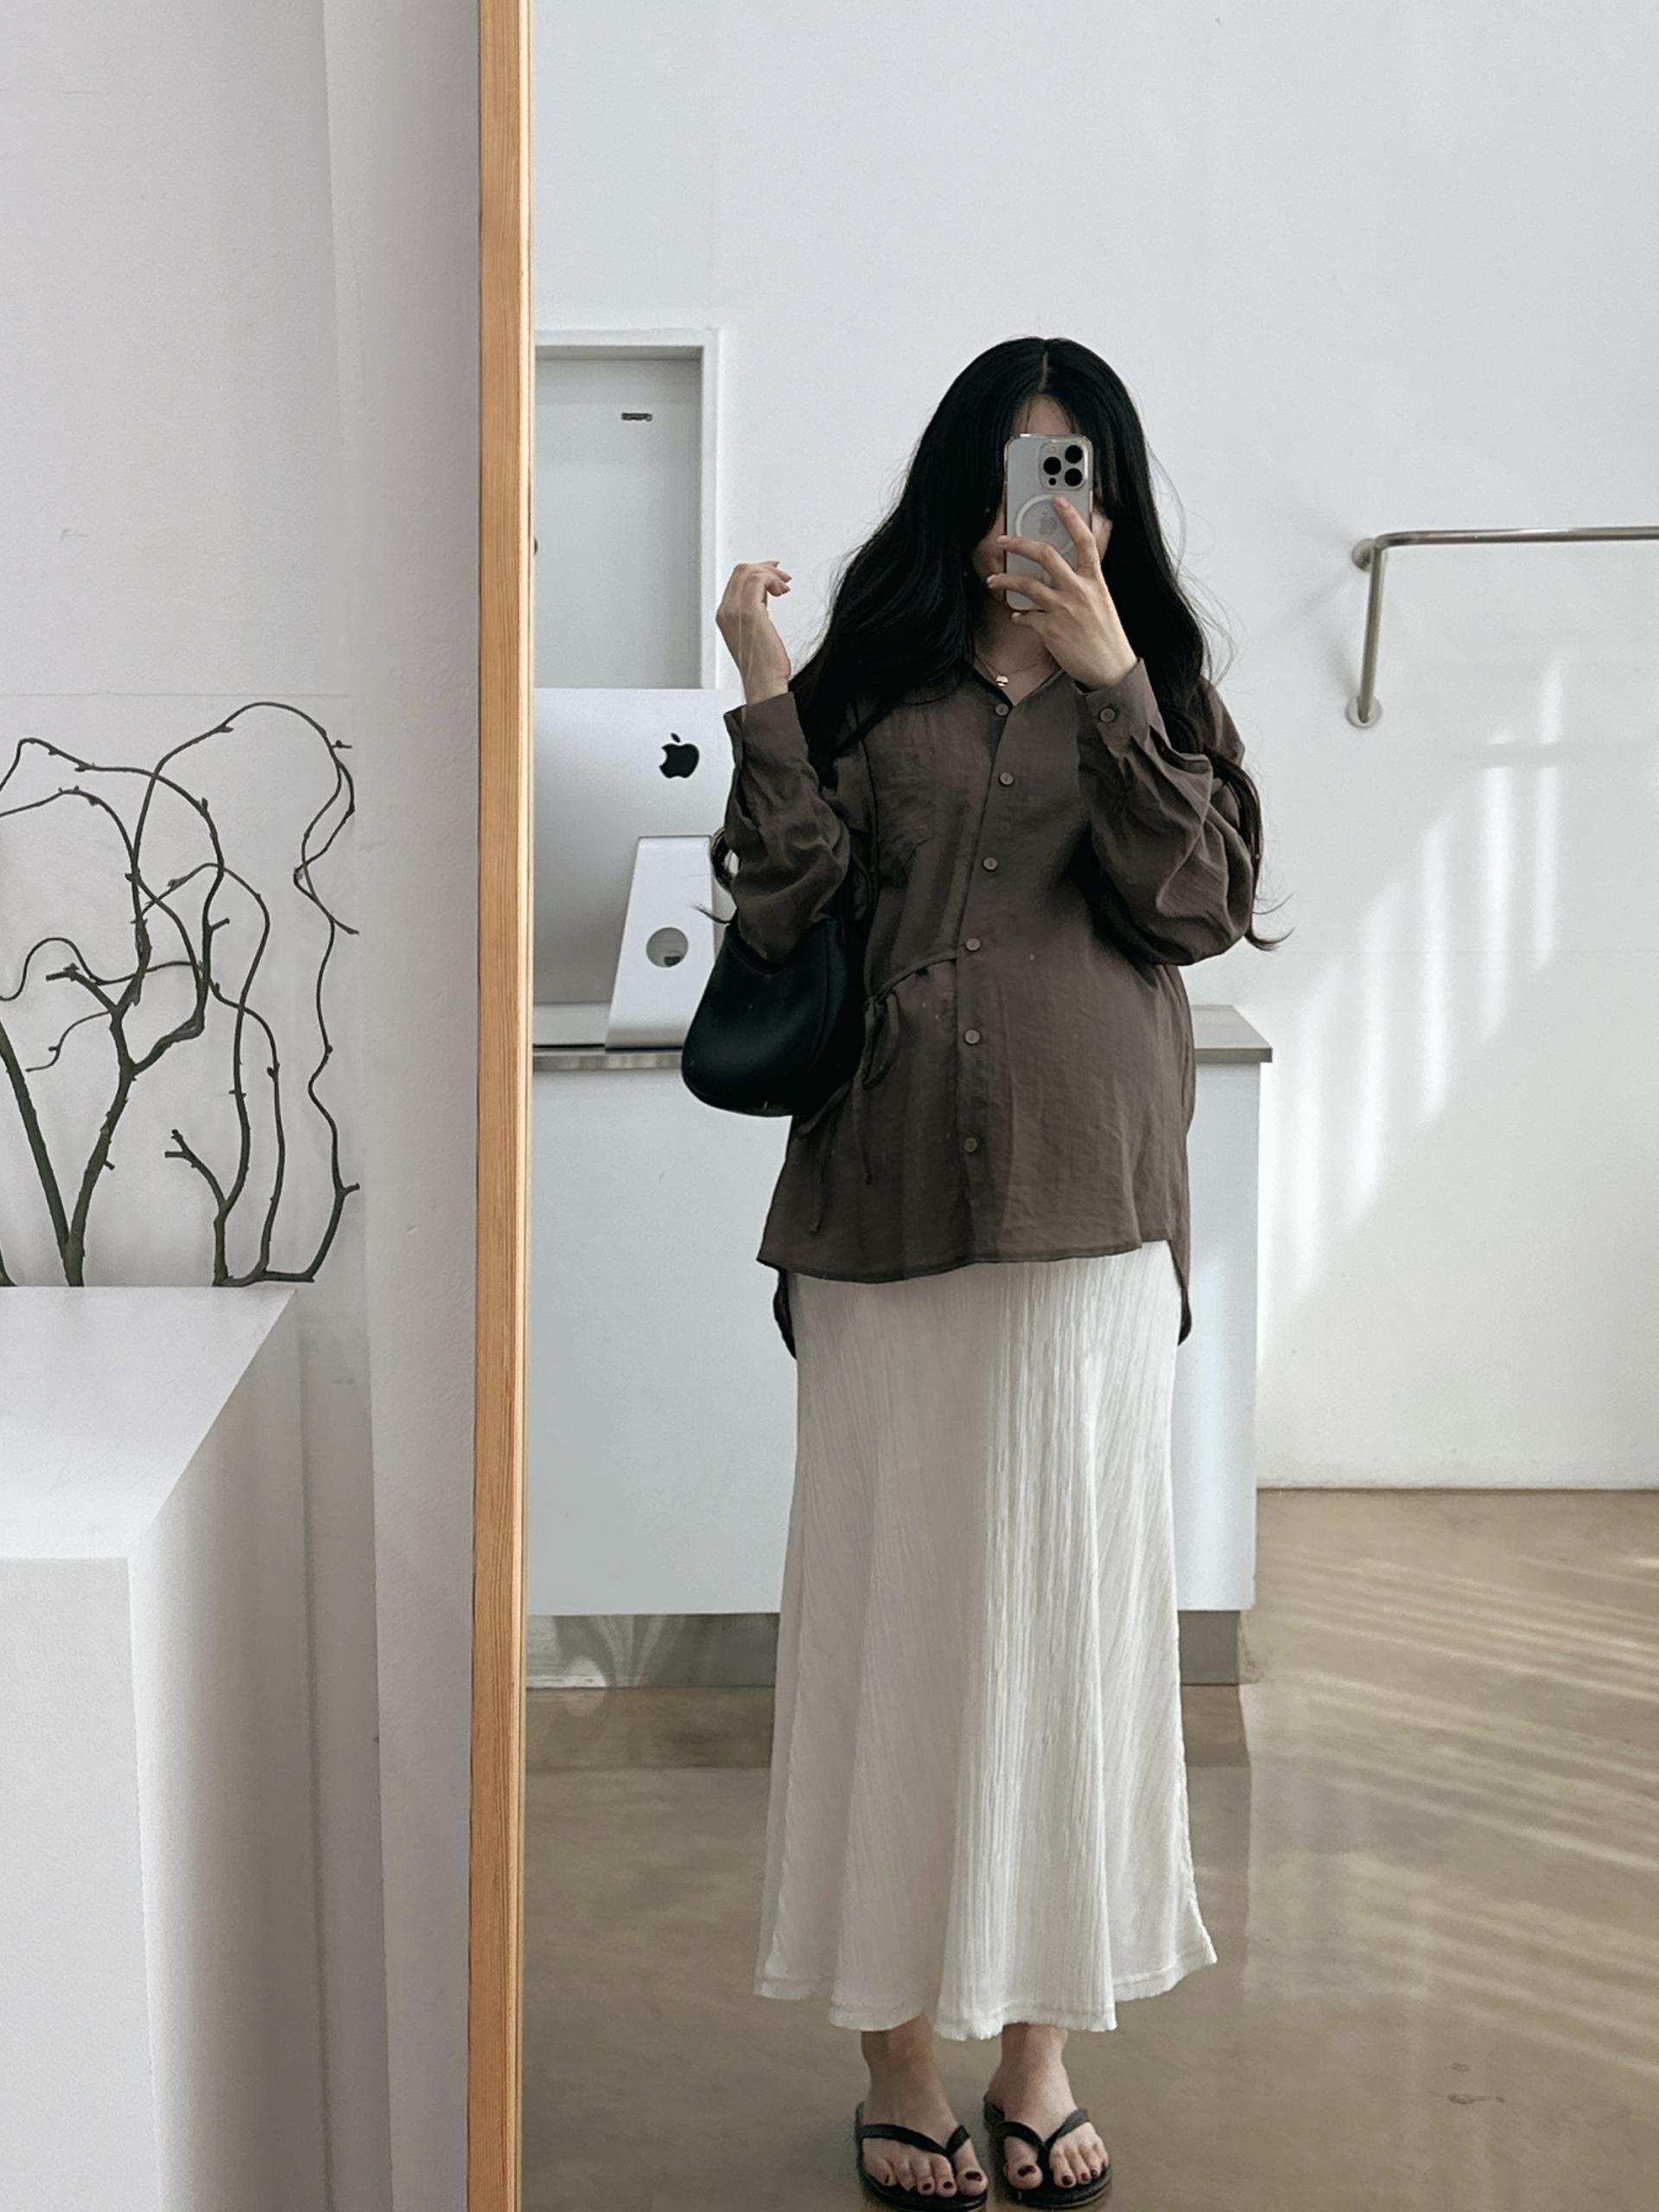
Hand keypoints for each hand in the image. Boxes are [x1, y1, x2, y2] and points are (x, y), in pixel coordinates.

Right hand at [716, 560, 793, 703]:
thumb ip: (755, 612)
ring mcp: (735, 611)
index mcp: (724, 616)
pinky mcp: (750, 613)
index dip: (757, 571)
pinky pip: (759, 580)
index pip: (736, 580)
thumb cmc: (763, 667)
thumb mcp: (755, 633)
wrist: (763, 684)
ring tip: (785, 586)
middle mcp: (726, 611)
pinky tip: (783, 590)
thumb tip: (767, 595)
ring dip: (771, 574)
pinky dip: (773, 579)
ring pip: (749, 572)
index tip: (773, 574)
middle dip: (765, 568)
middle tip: (783, 577)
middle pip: (741, 571)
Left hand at [985, 497, 1137, 688]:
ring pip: (1026, 584)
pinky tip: (1017, 614)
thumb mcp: (1104, 601)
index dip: (1071, 517)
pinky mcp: (1050, 630)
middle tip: (1004, 540)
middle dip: (1019, 543)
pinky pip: (1025, 616)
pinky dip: (1018, 614)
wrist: (1110, 670)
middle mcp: (1079, 590)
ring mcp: (1063, 609)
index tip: (1058, 500)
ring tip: (993, 579)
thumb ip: (1087, 581)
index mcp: (1095, 580)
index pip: (1084, 540)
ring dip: (1004, 579)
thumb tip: (1074, 566)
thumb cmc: (1107, 637)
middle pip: (1045, 555)